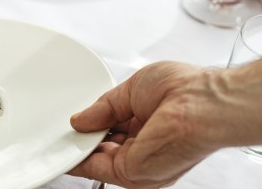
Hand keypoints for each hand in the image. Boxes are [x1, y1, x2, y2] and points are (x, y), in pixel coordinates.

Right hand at [69, 62, 218, 188]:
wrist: (200, 105)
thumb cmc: (185, 90)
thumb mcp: (132, 90)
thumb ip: (104, 107)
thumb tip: (81, 118)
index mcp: (150, 127)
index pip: (114, 131)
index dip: (95, 126)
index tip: (78, 122)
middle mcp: (145, 148)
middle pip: (104, 148)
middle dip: (84, 138)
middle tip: (67, 126)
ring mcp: (139, 162)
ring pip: (95, 160)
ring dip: (77, 148)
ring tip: (61, 133)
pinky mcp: (131, 172)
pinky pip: (94, 168)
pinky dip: (76, 160)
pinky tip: (64, 147)